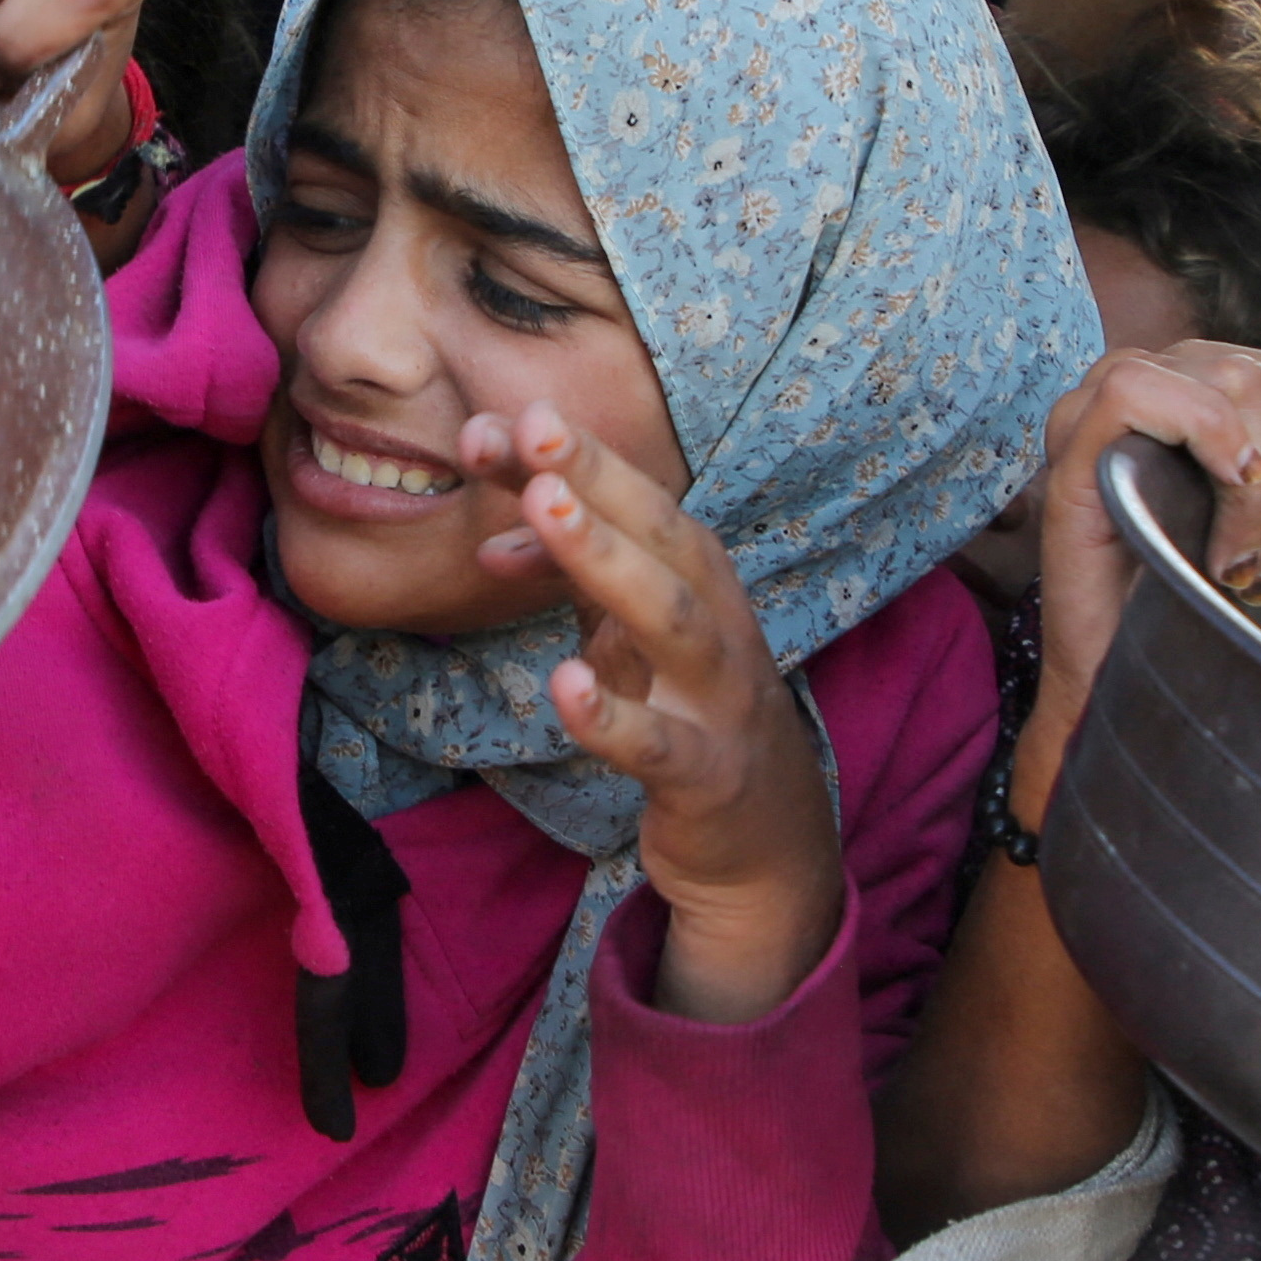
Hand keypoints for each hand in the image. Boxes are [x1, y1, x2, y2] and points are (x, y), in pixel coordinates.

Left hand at [467, 401, 840, 1024]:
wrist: (768, 842)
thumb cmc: (690, 715)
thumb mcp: (629, 639)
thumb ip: (571, 584)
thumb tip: (491, 538)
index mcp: (701, 583)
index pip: (639, 506)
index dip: (582, 460)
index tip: (512, 418)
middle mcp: (720, 625)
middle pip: (664, 538)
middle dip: (599, 477)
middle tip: (534, 425)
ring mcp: (719, 700)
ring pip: (672, 620)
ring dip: (608, 561)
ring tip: (546, 506)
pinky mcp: (707, 778)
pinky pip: (660, 745)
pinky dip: (614, 717)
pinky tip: (565, 685)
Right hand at [1022, 344, 1260, 780]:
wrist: (1113, 658)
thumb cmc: (1185, 583)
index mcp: (1203, 379)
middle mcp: (1156, 372)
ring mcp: (1104, 395)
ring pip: (1232, 381)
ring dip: (1260, 491)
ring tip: (1244, 563)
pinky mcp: (1072, 433)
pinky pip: (1144, 390)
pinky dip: (1205, 440)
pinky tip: (1219, 503)